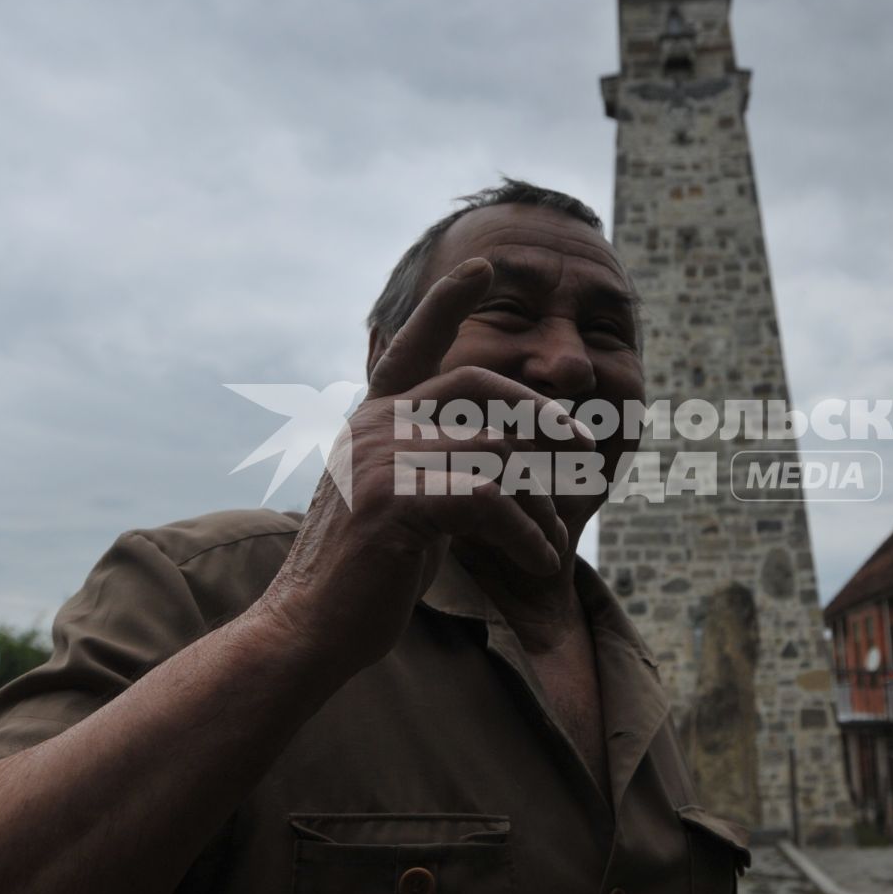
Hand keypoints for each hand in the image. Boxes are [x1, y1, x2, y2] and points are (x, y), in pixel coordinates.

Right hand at [252, 257, 594, 673]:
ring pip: (496, 452)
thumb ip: (438, 463)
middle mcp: (372, 426)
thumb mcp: (404, 500)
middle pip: (477, 386)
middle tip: (583, 449)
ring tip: (555, 541)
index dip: (446, 304)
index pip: (411, 346)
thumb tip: (506, 446)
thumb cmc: (365, 573)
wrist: (309, 628)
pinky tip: (540, 562)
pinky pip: (491, 501)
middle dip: (541, 413)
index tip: (482, 266)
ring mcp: (380, 459)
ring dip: (541, 500)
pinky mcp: (395, 502)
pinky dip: (528, 533)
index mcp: (371, 419)